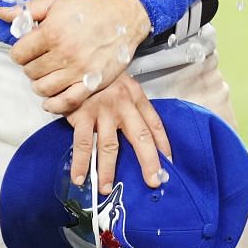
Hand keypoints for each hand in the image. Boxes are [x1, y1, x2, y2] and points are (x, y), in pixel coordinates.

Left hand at [0, 0, 152, 114]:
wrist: (125, 13)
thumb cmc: (90, 7)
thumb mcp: (56, 1)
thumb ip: (27, 10)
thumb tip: (2, 13)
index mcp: (52, 31)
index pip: (18, 54)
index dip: (20, 51)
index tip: (28, 49)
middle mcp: (64, 53)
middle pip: (30, 72)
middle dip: (31, 66)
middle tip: (40, 59)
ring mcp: (78, 70)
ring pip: (43, 89)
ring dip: (40, 84)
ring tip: (46, 75)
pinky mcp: (91, 82)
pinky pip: (66, 102)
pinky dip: (54, 105)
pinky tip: (51, 99)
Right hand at [63, 72, 172, 194]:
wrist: (77, 59)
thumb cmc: (101, 77)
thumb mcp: (122, 85)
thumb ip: (130, 107)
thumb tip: (139, 136)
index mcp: (136, 96)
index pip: (155, 124)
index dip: (163, 144)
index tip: (169, 163)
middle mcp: (123, 103)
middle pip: (140, 137)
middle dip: (148, 162)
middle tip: (153, 181)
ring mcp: (103, 110)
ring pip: (110, 146)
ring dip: (108, 171)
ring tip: (107, 189)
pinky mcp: (82, 114)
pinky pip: (82, 143)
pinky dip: (80, 163)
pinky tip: (79, 178)